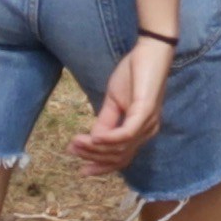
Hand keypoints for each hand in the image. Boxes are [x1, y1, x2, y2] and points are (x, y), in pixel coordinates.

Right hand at [69, 34, 172, 175]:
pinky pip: (126, 133)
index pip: (122, 158)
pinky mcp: (146, 111)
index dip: (101, 166)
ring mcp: (148, 123)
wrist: (148, 50)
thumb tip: (92, 139)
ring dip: (95, 147)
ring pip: (121, 148)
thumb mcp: (113, 101)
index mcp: (141, 131)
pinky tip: (93, 137)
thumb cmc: (134, 74)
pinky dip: (109, 138)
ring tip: (76, 142)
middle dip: (93, 156)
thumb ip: (105, 122)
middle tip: (72, 150)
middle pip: (119, 157)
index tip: (81, 169)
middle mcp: (147, 131)